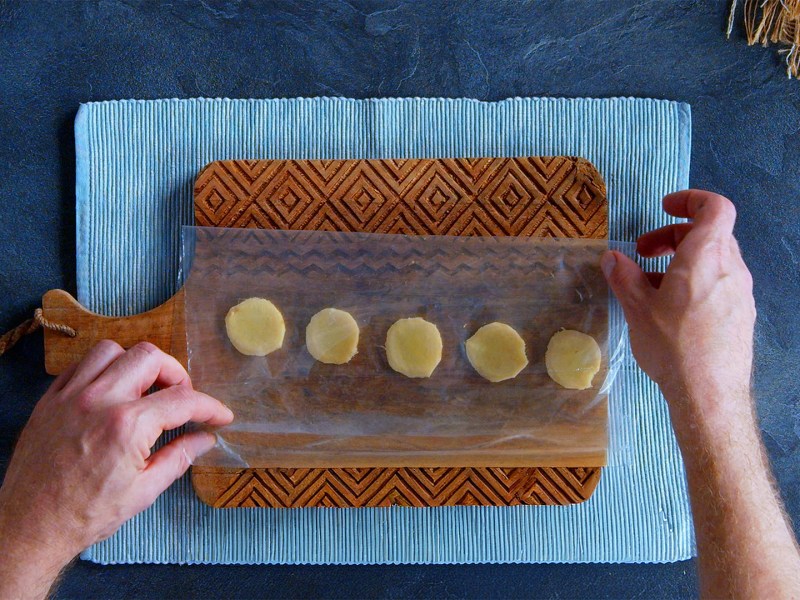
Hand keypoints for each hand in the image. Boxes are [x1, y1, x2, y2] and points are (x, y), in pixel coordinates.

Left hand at [0, 341, 232, 596]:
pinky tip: (112, 392)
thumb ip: (179, 457)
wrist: (31, 527)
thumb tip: (206, 439)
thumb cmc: (87, 514)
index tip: (220, 416)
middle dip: (175, 374)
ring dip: (136, 364)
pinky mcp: (50, 399)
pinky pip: (81, 365)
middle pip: (150, 357)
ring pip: (113, 351)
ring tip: (145, 389)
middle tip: (181, 398)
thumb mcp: (144, 490)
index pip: (183, 400)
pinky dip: (104, 370)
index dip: (210, 407)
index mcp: (127, 426)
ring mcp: (71, 396)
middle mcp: (100, 400)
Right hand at [601, 189, 755, 422]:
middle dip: (674, 237)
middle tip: (643, 253)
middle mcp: (730, 269)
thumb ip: (624, 277)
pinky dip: (696, 282)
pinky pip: (719, 284)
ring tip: (651, 285)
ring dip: (682, 262)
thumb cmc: (673, 346)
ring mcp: (740, 293)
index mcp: (706, 257)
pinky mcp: (741, 316)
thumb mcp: (638, 308)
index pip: (715, 208)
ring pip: (713, 261)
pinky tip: (672, 309)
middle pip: (709, 235)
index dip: (691, 200)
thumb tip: (612, 258)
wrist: (709, 395)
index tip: (665, 208)